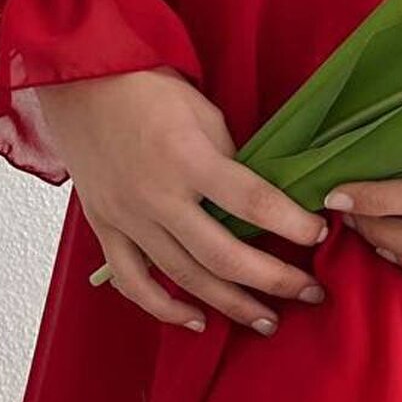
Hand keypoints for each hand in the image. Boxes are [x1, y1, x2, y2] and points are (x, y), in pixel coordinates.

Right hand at [34, 67, 328, 334]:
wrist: (81, 80)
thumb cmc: (147, 88)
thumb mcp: (204, 113)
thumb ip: (230, 161)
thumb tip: (260, 203)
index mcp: (187, 158)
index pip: (252, 201)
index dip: (292, 223)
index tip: (319, 234)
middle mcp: (157, 196)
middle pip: (223, 255)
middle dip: (274, 280)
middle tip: (311, 293)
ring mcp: (127, 218)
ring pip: (184, 277)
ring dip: (230, 304)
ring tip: (267, 320)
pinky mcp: (105, 228)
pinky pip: (133, 281)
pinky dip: (164, 308)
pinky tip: (197, 321)